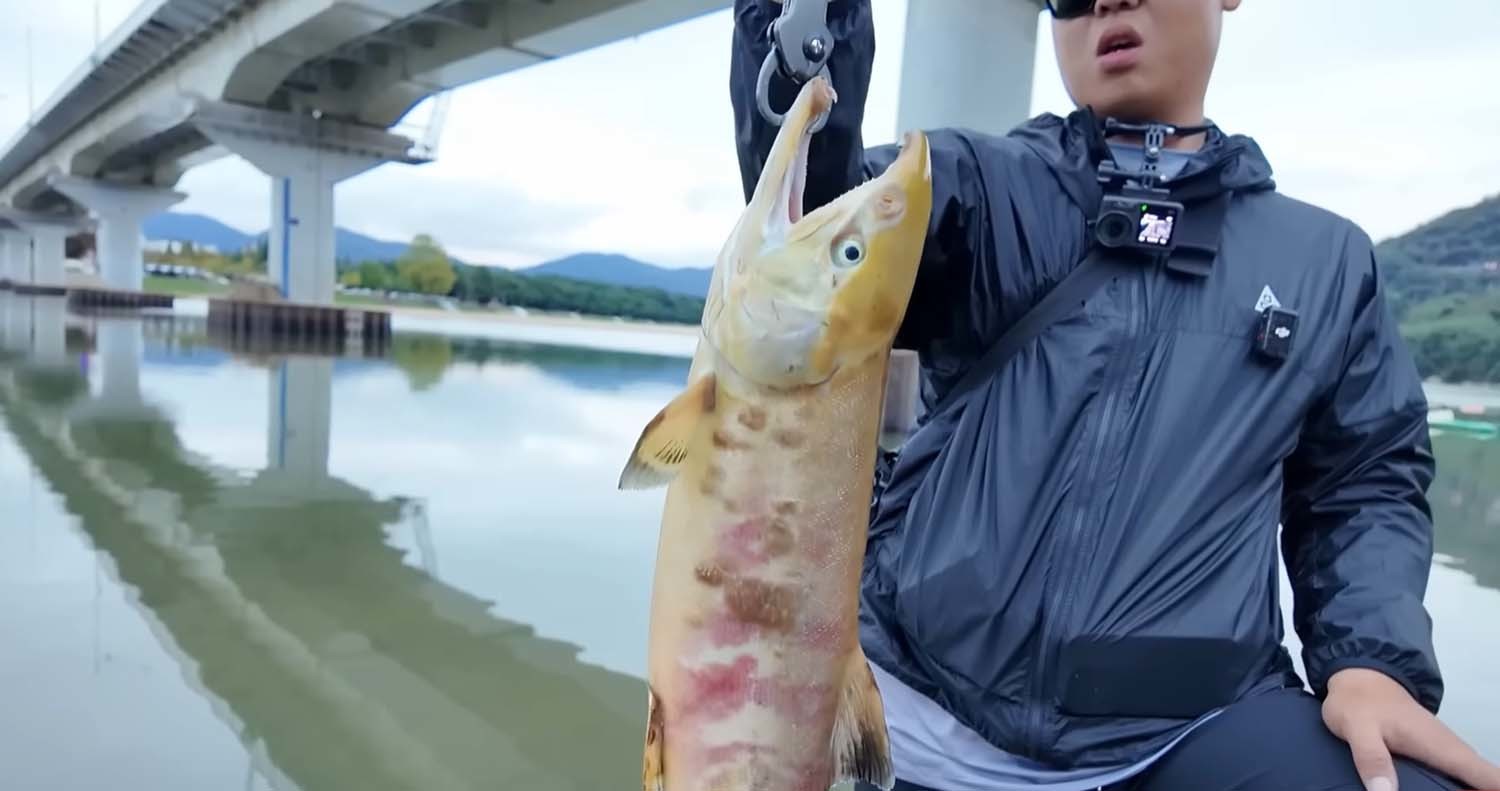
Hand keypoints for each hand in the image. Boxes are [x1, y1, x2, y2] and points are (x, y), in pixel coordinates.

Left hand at [1322, 667, 1499, 790]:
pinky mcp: (1433, 755)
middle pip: (1483, 783)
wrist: (1358, 677)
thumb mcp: (1358, 729)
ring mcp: (1443, 752)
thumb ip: (1372, 759)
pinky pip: (1453, 777)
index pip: (1490, 777)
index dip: (1494, 789)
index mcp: (1442, 748)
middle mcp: (1451, 751)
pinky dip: (1451, 788)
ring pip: (1469, 781)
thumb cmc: (1361, 701)